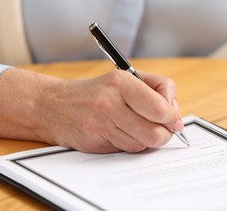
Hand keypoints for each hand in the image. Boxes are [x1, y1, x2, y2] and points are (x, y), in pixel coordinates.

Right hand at [0, 68, 182, 152]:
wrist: (51, 105)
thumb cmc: (93, 90)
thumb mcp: (123, 77)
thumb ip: (155, 89)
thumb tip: (175, 115)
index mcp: (120, 83)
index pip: (160, 108)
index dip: (172, 117)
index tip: (173, 119)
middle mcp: (109, 104)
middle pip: (154, 133)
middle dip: (164, 134)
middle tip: (163, 129)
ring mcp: (100, 125)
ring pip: (141, 144)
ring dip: (146, 139)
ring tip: (137, 126)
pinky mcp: (94, 142)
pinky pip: (126, 150)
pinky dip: (131, 144)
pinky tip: (122, 132)